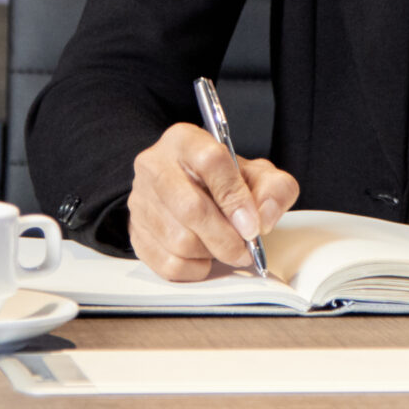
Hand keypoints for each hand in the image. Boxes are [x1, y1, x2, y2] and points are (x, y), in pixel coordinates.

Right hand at [128, 122, 298, 281]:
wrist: (189, 190)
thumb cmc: (223, 181)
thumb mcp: (256, 174)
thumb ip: (273, 189)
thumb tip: (262, 218)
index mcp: (185, 140)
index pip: (210, 162)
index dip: (236, 198)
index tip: (252, 225)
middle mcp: (155, 165)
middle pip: (191, 209)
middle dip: (226, 237)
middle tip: (245, 248)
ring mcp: (140, 200)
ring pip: (180, 241)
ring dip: (212, 253)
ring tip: (223, 246)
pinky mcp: (135, 232)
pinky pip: (168, 264)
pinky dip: (194, 268)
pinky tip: (203, 254)